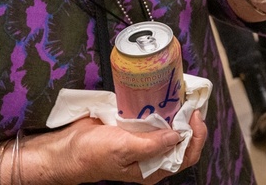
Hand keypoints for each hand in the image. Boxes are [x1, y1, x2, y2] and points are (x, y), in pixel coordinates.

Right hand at [30, 110, 206, 183]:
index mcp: (153, 170)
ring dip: (178, 114)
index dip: (196, 136)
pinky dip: (163, 109)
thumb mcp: (124, 150)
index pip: (187, 156)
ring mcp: (145, 142)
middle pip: (183, 141)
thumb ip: (152, 145)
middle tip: (191, 101)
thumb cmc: (94, 154)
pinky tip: (164, 98)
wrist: (68, 148)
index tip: (195, 115)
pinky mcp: (136, 129)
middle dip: (191, 122)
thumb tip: (178, 136)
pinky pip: (156, 119)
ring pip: (171, 129)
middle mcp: (153, 157)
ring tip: (181, 97)